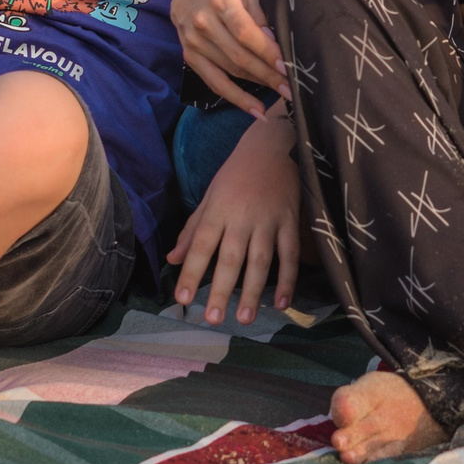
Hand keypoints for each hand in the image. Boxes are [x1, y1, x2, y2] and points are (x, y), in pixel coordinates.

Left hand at [167, 109, 298, 323]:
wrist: (274, 145)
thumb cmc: (236, 172)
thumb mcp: (210, 195)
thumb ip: (193, 229)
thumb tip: (172, 259)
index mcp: (218, 209)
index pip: (201, 245)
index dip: (191, 271)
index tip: (181, 298)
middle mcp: (242, 217)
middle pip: (231, 258)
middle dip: (221, 289)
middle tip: (213, 319)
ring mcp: (269, 220)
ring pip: (261, 260)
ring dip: (253, 291)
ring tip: (245, 319)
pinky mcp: (291, 221)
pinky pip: (290, 254)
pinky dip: (288, 279)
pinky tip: (282, 303)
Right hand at [174, 0, 283, 111]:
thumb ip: (260, 15)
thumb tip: (276, 42)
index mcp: (221, 1)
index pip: (245, 32)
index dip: (266, 51)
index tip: (286, 66)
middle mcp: (204, 22)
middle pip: (239, 55)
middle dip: (268, 74)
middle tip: (292, 87)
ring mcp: (194, 42)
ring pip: (231, 70)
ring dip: (258, 85)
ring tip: (282, 93)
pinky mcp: (189, 56)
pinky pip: (215, 83)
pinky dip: (237, 98)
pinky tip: (257, 110)